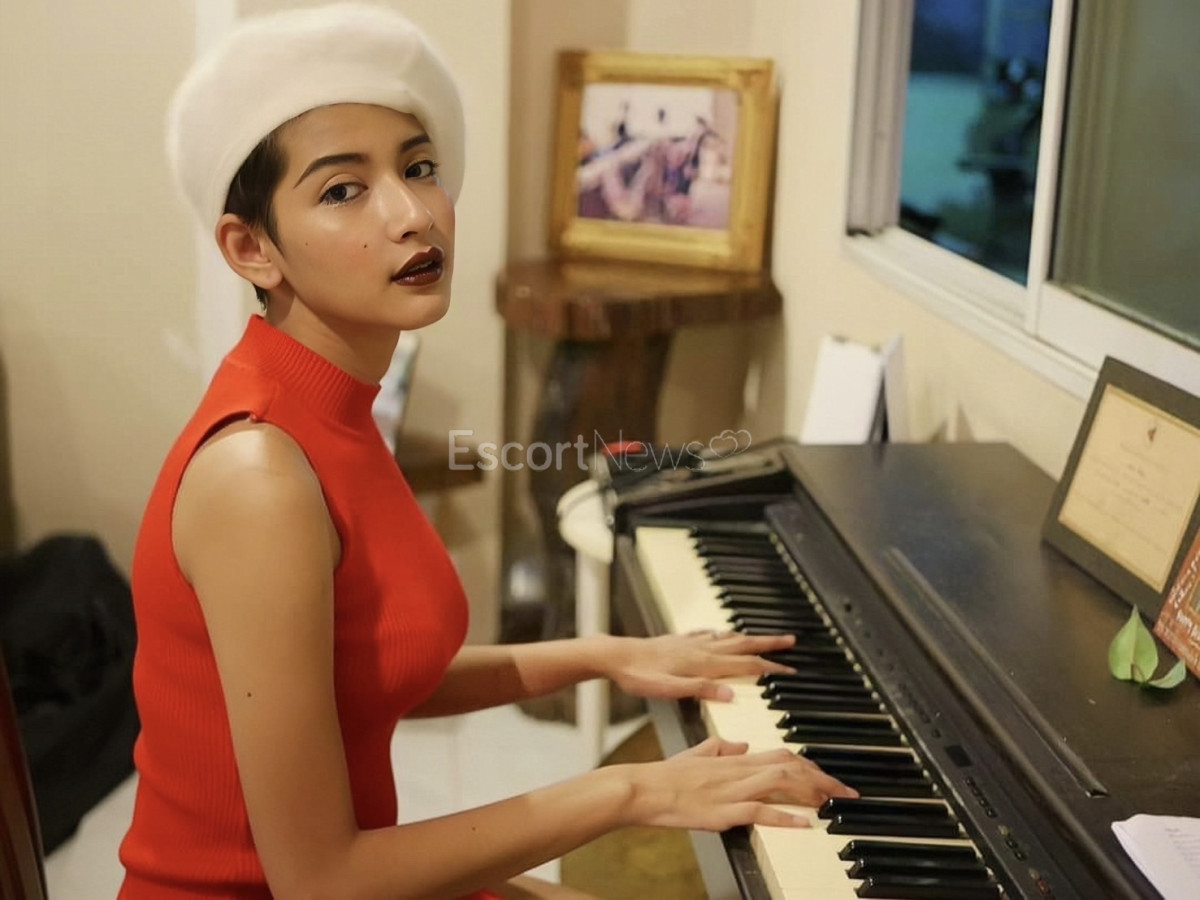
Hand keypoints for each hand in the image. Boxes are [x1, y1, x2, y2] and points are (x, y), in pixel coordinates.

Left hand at [601, 632, 797, 701]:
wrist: (616, 655)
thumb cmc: (639, 676)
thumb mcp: (669, 690)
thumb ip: (701, 691)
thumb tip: (731, 694)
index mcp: (703, 663)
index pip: (745, 664)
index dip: (770, 667)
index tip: (790, 669)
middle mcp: (701, 649)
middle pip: (743, 644)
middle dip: (769, 643)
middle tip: (791, 640)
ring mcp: (691, 642)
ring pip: (728, 637)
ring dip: (750, 636)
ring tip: (765, 636)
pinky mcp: (679, 640)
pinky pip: (709, 634)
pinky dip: (723, 633)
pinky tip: (722, 633)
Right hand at [615, 738, 858, 830]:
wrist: (642, 788)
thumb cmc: (665, 775)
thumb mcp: (697, 754)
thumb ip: (721, 748)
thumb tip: (742, 745)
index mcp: (733, 758)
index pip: (781, 755)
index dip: (809, 764)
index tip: (828, 776)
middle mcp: (737, 770)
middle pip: (790, 766)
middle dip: (822, 779)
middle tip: (845, 793)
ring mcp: (731, 789)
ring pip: (780, 782)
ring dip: (810, 792)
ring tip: (832, 803)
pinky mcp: (722, 811)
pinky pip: (759, 811)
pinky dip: (784, 817)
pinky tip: (803, 823)